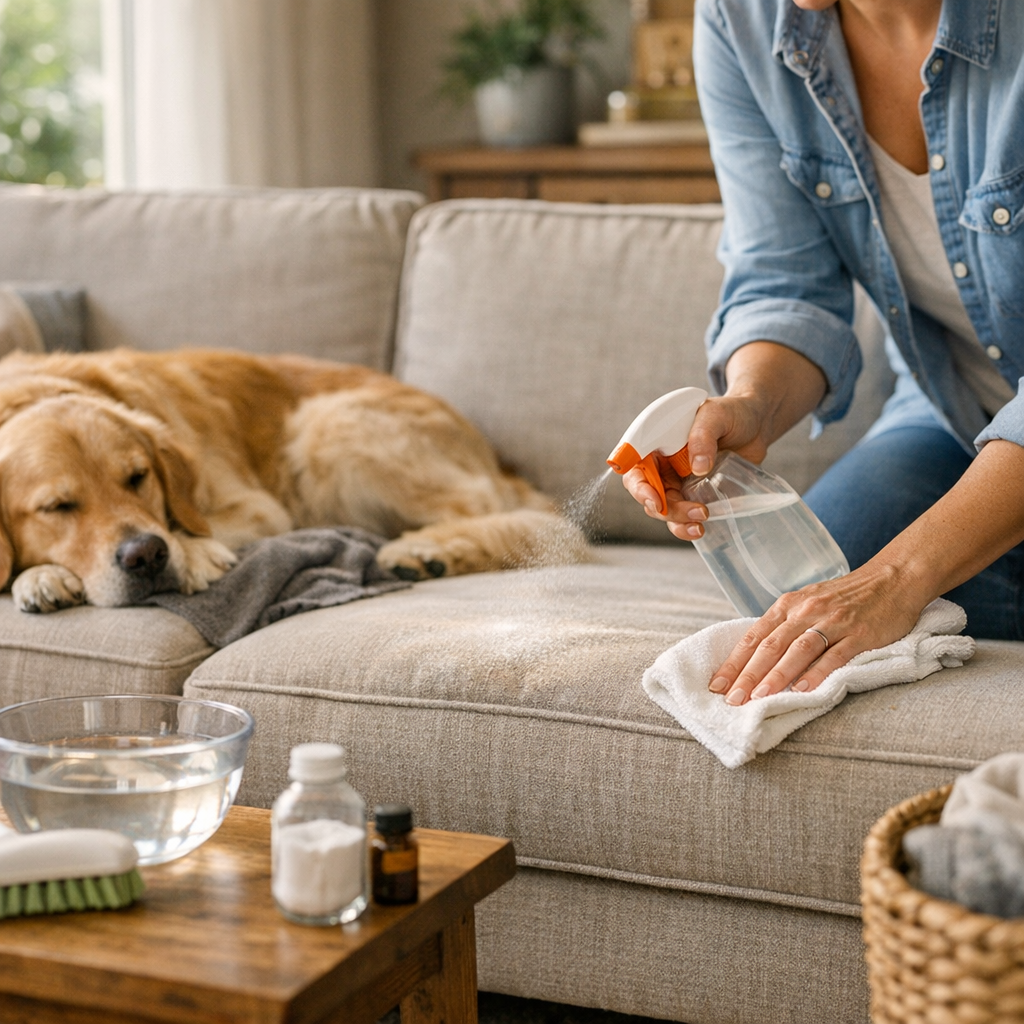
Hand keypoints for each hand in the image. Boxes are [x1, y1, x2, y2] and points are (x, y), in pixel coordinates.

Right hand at [621, 394, 770, 539]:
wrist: (757, 425)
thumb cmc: (731, 412)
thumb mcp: (716, 415)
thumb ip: (704, 436)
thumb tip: (698, 467)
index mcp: (656, 442)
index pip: (635, 467)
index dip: (639, 487)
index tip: (656, 500)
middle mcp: (662, 464)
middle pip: (648, 494)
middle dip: (666, 509)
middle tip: (695, 512)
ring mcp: (678, 482)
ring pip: (664, 509)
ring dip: (677, 521)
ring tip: (700, 523)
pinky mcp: (695, 495)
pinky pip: (683, 516)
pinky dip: (687, 526)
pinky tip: (702, 529)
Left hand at [707, 563, 924, 704]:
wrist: (891, 579)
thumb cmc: (845, 597)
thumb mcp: (807, 604)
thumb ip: (784, 627)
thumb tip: (754, 659)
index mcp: (788, 606)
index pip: (753, 637)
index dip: (734, 662)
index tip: (716, 685)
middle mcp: (805, 611)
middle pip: (770, 645)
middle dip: (747, 675)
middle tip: (731, 699)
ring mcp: (833, 621)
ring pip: (798, 650)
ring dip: (776, 675)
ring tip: (759, 697)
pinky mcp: (860, 633)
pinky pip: (835, 654)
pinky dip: (817, 672)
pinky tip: (803, 690)